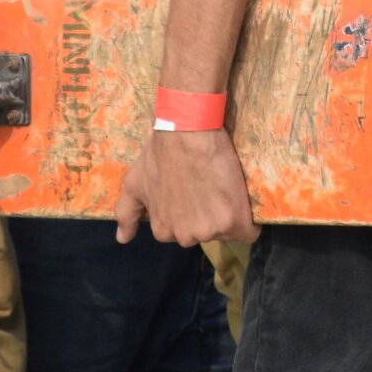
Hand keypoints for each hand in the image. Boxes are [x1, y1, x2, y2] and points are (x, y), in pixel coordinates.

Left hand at [112, 128, 257, 245]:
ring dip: (228, 214)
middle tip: (209, 187)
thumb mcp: (135, 182)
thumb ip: (127, 213)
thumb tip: (121, 240)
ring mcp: (208, 230)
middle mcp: (184, 237)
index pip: (186, 231)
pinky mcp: (232, 221)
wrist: (186, 131)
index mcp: (163, 230)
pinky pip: (249, 232)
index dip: (193, 211)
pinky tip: (242, 201)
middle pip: (206, 233)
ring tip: (223, 187)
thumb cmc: (160, 152)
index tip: (196, 191)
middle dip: (209, 215)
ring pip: (227, 231)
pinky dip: (250, 221)